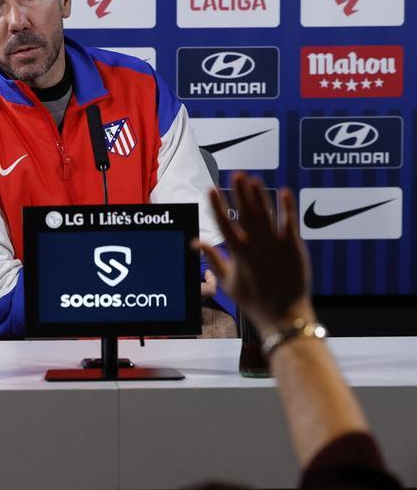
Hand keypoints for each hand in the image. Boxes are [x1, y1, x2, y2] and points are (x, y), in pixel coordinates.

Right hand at [195, 173, 313, 331]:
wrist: (282, 313)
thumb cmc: (253, 300)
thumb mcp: (227, 282)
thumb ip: (213, 259)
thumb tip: (197, 243)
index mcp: (237, 253)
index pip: (223, 223)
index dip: (217, 205)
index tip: (211, 189)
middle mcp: (255, 246)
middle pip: (245, 213)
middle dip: (240, 192)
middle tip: (236, 175)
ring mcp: (275, 246)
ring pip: (265, 215)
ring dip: (259, 196)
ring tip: (254, 179)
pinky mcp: (293, 248)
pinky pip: (289, 223)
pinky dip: (287, 208)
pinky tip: (285, 192)